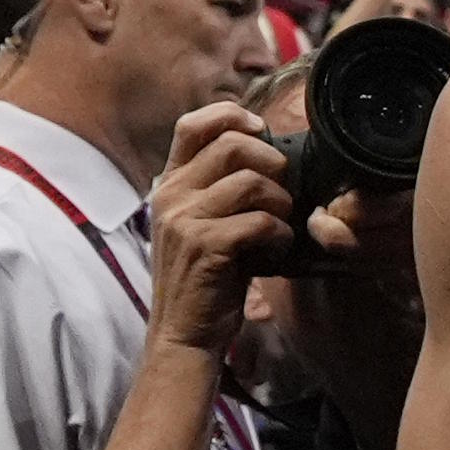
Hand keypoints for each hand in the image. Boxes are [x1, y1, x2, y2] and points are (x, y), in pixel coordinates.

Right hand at [145, 101, 290, 354]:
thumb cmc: (204, 278)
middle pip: (232, 145)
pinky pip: (260, 220)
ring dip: (280, 203)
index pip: (193, 124)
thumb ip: (218, 187)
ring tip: (279, 228)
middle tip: (281, 192)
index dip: (232, 116)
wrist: (184, 333)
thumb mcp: (199, 224)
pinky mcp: (206, 246)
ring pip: (252, 182)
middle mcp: (171, 196)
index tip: (261, 131)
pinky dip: (279, 235)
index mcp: (168, 184)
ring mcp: (185, 220)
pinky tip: (276, 251)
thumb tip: (267, 152)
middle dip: (271, 163)